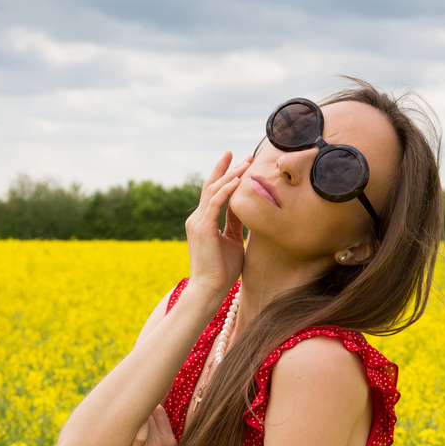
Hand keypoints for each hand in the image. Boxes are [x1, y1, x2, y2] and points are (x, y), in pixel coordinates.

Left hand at [108, 405, 176, 445]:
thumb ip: (153, 442)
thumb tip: (137, 426)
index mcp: (171, 442)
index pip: (157, 410)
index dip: (142, 405)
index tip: (127, 404)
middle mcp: (163, 441)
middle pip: (148, 409)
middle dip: (132, 404)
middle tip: (113, 402)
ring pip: (139, 415)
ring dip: (123, 410)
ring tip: (107, 408)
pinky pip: (132, 428)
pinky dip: (121, 420)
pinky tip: (107, 417)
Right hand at [184, 151, 251, 298]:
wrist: (209, 289)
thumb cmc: (222, 270)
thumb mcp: (233, 241)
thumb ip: (235, 224)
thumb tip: (243, 210)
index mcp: (203, 221)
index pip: (214, 192)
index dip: (225, 176)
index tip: (238, 162)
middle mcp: (197, 218)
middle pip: (212, 186)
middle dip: (228, 169)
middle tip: (246, 156)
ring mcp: (198, 222)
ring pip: (214, 191)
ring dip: (231, 175)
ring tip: (246, 163)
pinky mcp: (203, 228)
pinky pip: (215, 203)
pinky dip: (227, 190)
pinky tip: (238, 180)